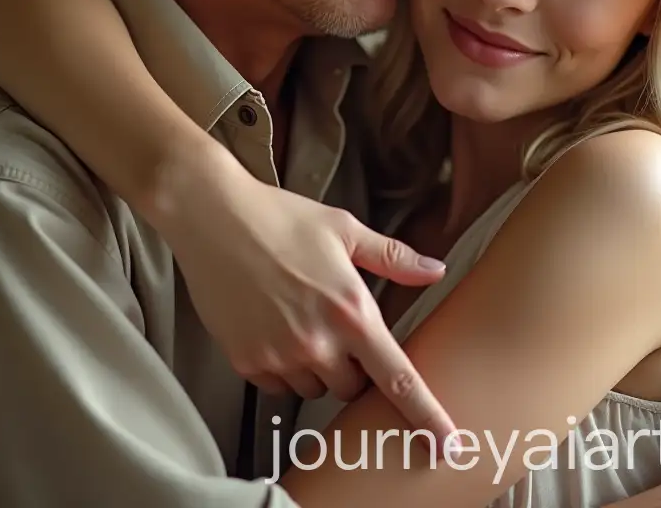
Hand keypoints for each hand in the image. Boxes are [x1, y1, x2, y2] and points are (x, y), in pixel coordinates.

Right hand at [161, 139, 455, 443]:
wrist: (213, 218)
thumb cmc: (281, 218)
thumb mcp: (344, 229)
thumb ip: (393, 257)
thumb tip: (434, 271)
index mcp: (351, 311)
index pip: (398, 378)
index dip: (426, 415)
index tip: (446, 443)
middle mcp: (318, 343)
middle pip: (353, 388)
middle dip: (354, 366)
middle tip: (337, 325)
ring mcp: (279, 357)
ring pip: (315, 388)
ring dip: (317, 366)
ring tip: (300, 316)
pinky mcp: (247, 362)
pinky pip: (278, 385)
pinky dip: (284, 366)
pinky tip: (275, 325)